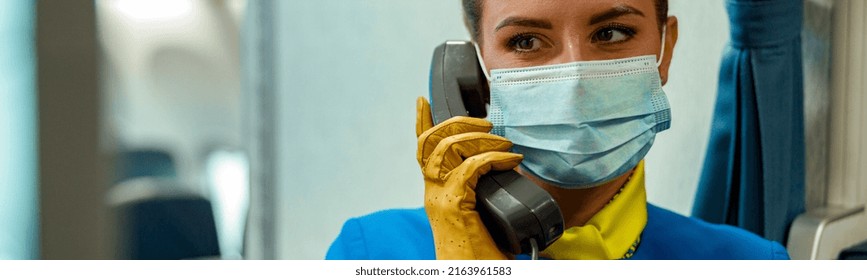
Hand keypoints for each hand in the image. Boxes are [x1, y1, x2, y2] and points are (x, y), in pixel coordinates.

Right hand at [415, 97, 522, 259]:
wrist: (470, 275)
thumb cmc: (480, 254)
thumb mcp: (480, 214)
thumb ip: (484, 191)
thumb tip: (512, 175)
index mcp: (435, 193)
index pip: (422, 150)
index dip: (422, 122)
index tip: (423, 101)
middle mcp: (432, 192)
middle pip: (431, 141)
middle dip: (458, 123)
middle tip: (487, 123)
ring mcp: (439, 197)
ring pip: (446, 148)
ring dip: (479, 138)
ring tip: (504, 143)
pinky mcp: (453, 204)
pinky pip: (471, 167)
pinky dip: (493, 158)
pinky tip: (511, 161)